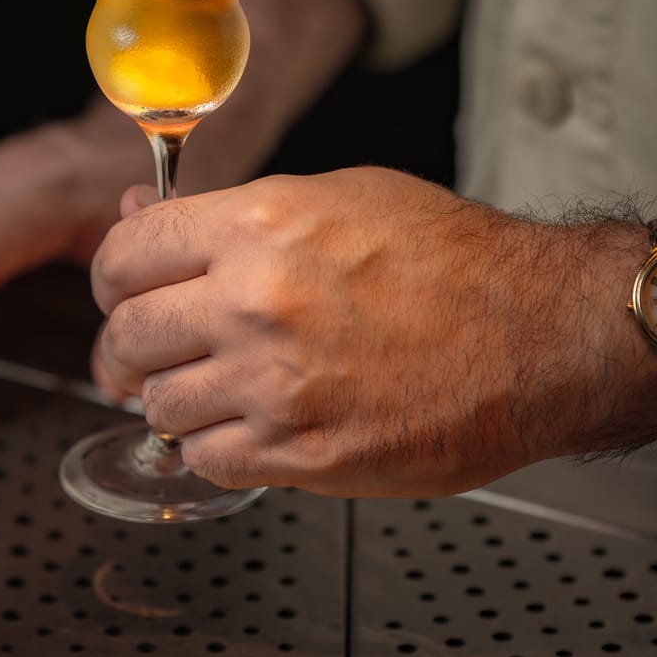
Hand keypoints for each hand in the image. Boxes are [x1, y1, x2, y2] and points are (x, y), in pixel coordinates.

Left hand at [87, 168, 656, 496]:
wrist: (540, 335)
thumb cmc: (456, 262)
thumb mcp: (338, 198)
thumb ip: (231, 215)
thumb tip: (139, 214)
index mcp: (260, 225)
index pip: (126, 252)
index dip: (115, 275)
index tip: (125, 291)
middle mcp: (256, 303)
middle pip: (130, 334)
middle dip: (134, 343)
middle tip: (157, 349)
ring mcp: (276, 384)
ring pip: (159, 404)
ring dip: (176, 399)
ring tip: (217, 386)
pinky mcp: (303, 453)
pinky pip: (206, 459)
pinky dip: (215, 447)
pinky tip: (250, 425)